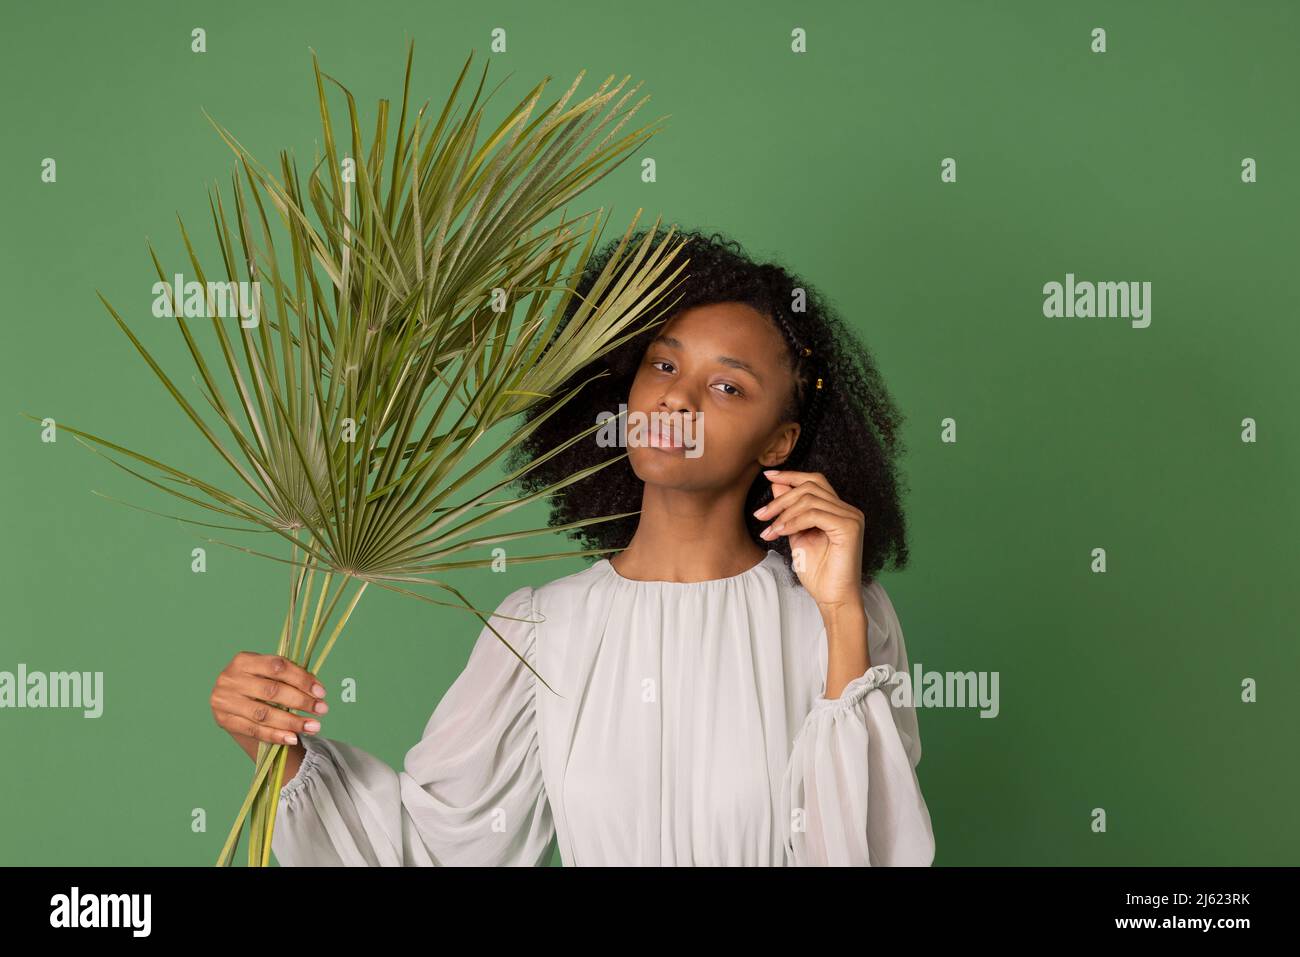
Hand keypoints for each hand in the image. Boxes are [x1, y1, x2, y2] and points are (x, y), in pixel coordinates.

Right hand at [210, 652, 328, 746]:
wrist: (230, 700)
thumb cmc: (256, 682)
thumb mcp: (267, 673)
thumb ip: (289, 677)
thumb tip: (317, 690)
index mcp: (243, 660)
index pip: (277, 667)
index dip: (301, 679)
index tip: (321, 692)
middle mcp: (231, 679)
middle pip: (271, 691)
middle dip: (301, 701)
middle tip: (322, 709)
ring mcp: (225, 701)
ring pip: (264, 714)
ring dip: (292, 722)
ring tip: (314, 727)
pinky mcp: (225, 721)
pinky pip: (254, 730)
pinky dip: (276, 735)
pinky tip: (293, 738)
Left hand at [753, 468, 864, 609]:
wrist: (832, 598)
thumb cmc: (818, 573)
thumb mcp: (796, 535)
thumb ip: (789, 511)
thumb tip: (776, 485)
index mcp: (838, 510)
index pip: (815, 481)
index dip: (791, 475)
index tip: (767, 475)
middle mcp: (847, 510)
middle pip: (809, 486)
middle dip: (780, 498)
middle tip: (760, 514)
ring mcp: (851, 517)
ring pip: (809, 499)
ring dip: (783, 513)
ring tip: (769, 529)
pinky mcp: (849, 527)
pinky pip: (814, 514)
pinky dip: (793, 521)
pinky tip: (780, 532)